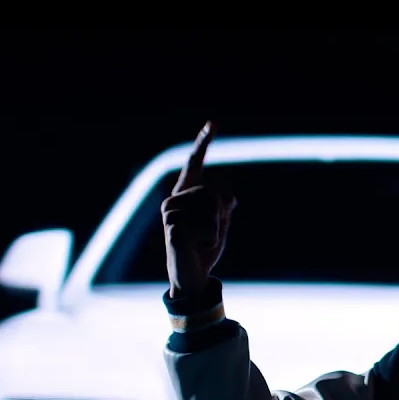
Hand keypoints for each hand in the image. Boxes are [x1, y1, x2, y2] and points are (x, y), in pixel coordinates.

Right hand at [161, 122, 236, 297]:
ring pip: (210, 207)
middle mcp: (174, 200)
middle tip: (209, 233)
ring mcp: (170, 214)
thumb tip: (228, 193)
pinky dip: (210, 240)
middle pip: (213, 191)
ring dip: (215, 228)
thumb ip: (223, 206)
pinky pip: (207, 227)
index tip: (214, 122)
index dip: (203, 142)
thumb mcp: (220, 224)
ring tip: (201, 241)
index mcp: (186, 194)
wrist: (193, 277)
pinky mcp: (172, 230)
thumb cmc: (204, 248)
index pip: (194, 163)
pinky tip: (197, 247)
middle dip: (220, 214)